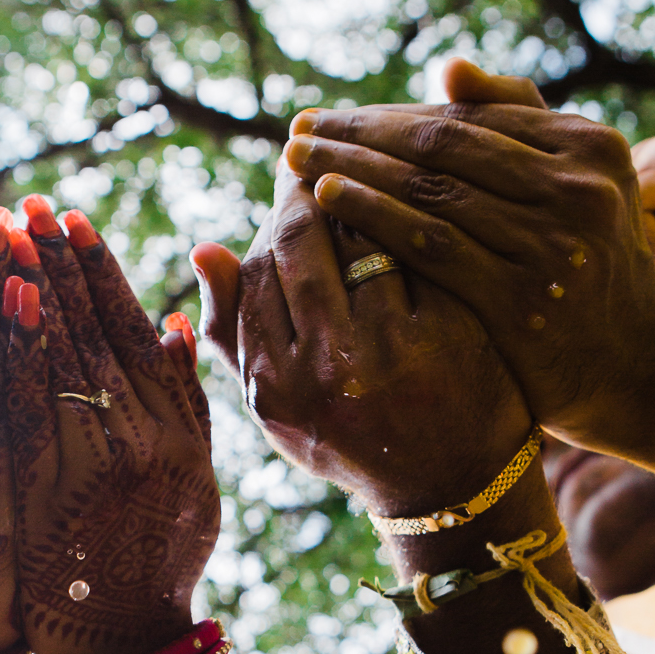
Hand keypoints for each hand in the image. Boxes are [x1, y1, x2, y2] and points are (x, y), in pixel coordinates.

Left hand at [3, 201, 219, 653]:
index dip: (99, 270)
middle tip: (25, 205)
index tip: (70, 218)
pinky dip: (16, 351)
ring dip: (31, 290)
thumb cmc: (156, 556)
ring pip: (59, 358)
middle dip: (56, 263)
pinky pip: (29, 407)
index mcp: (176, 429)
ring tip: (1, 235)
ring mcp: (95, 466)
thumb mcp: (192, 476)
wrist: (123, 642)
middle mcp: (142, 439)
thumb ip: (186, 399)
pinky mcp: (51, 493)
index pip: (131, 328)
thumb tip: (178, 318)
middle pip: (92, 331)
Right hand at [194, 156, 531, 517]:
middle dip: (309, 191)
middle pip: (301, 243)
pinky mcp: (449, 334)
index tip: (292, 184)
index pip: (257, 270)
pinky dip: (410, 223)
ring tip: (366, 174)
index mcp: (274, 385)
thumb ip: (233, 335)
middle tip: (323, 162)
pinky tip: (414, 207)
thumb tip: (203, 247)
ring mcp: (390, 352)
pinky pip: (417, 252)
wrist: (451, 491)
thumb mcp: (279, 408)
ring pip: (360, 237)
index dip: (274, 218)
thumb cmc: (352, 440)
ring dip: (360, 196)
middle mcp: (326, 369)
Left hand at [282, 61, 654, 501]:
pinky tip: (325, 199)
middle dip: (360, 133)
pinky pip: (428, 243)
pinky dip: (371, 214)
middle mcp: (575, 187)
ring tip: (295, 159)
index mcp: (588, 145)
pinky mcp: (519, 299)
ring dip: (352, 166)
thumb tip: (447, 70)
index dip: (391, 113)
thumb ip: (518, 127)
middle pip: (442, 145)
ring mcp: (549, 244)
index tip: (333, 114)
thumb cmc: (588, 268)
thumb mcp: (576, 187)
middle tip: (299, 128)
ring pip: (429, 188)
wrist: (634, 367)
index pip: (467, 118)